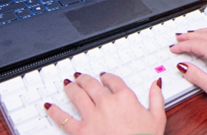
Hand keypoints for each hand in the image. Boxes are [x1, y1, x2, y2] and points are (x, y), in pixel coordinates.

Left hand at [45, 72, 165, 134]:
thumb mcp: (158, 118)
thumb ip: (156, 97)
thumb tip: (155, 83)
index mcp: (125, 97)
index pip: (113, 80)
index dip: (107, 77)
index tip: (104, 76)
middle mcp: (106, 103)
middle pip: (92, 84)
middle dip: (85, 78)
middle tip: (80, 76)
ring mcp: (92, 116)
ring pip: (77, 95)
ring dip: (71, 87)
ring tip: (68, 84)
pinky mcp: (81, 131)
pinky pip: (64, 119)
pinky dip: (55, 111)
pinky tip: (49, 106)